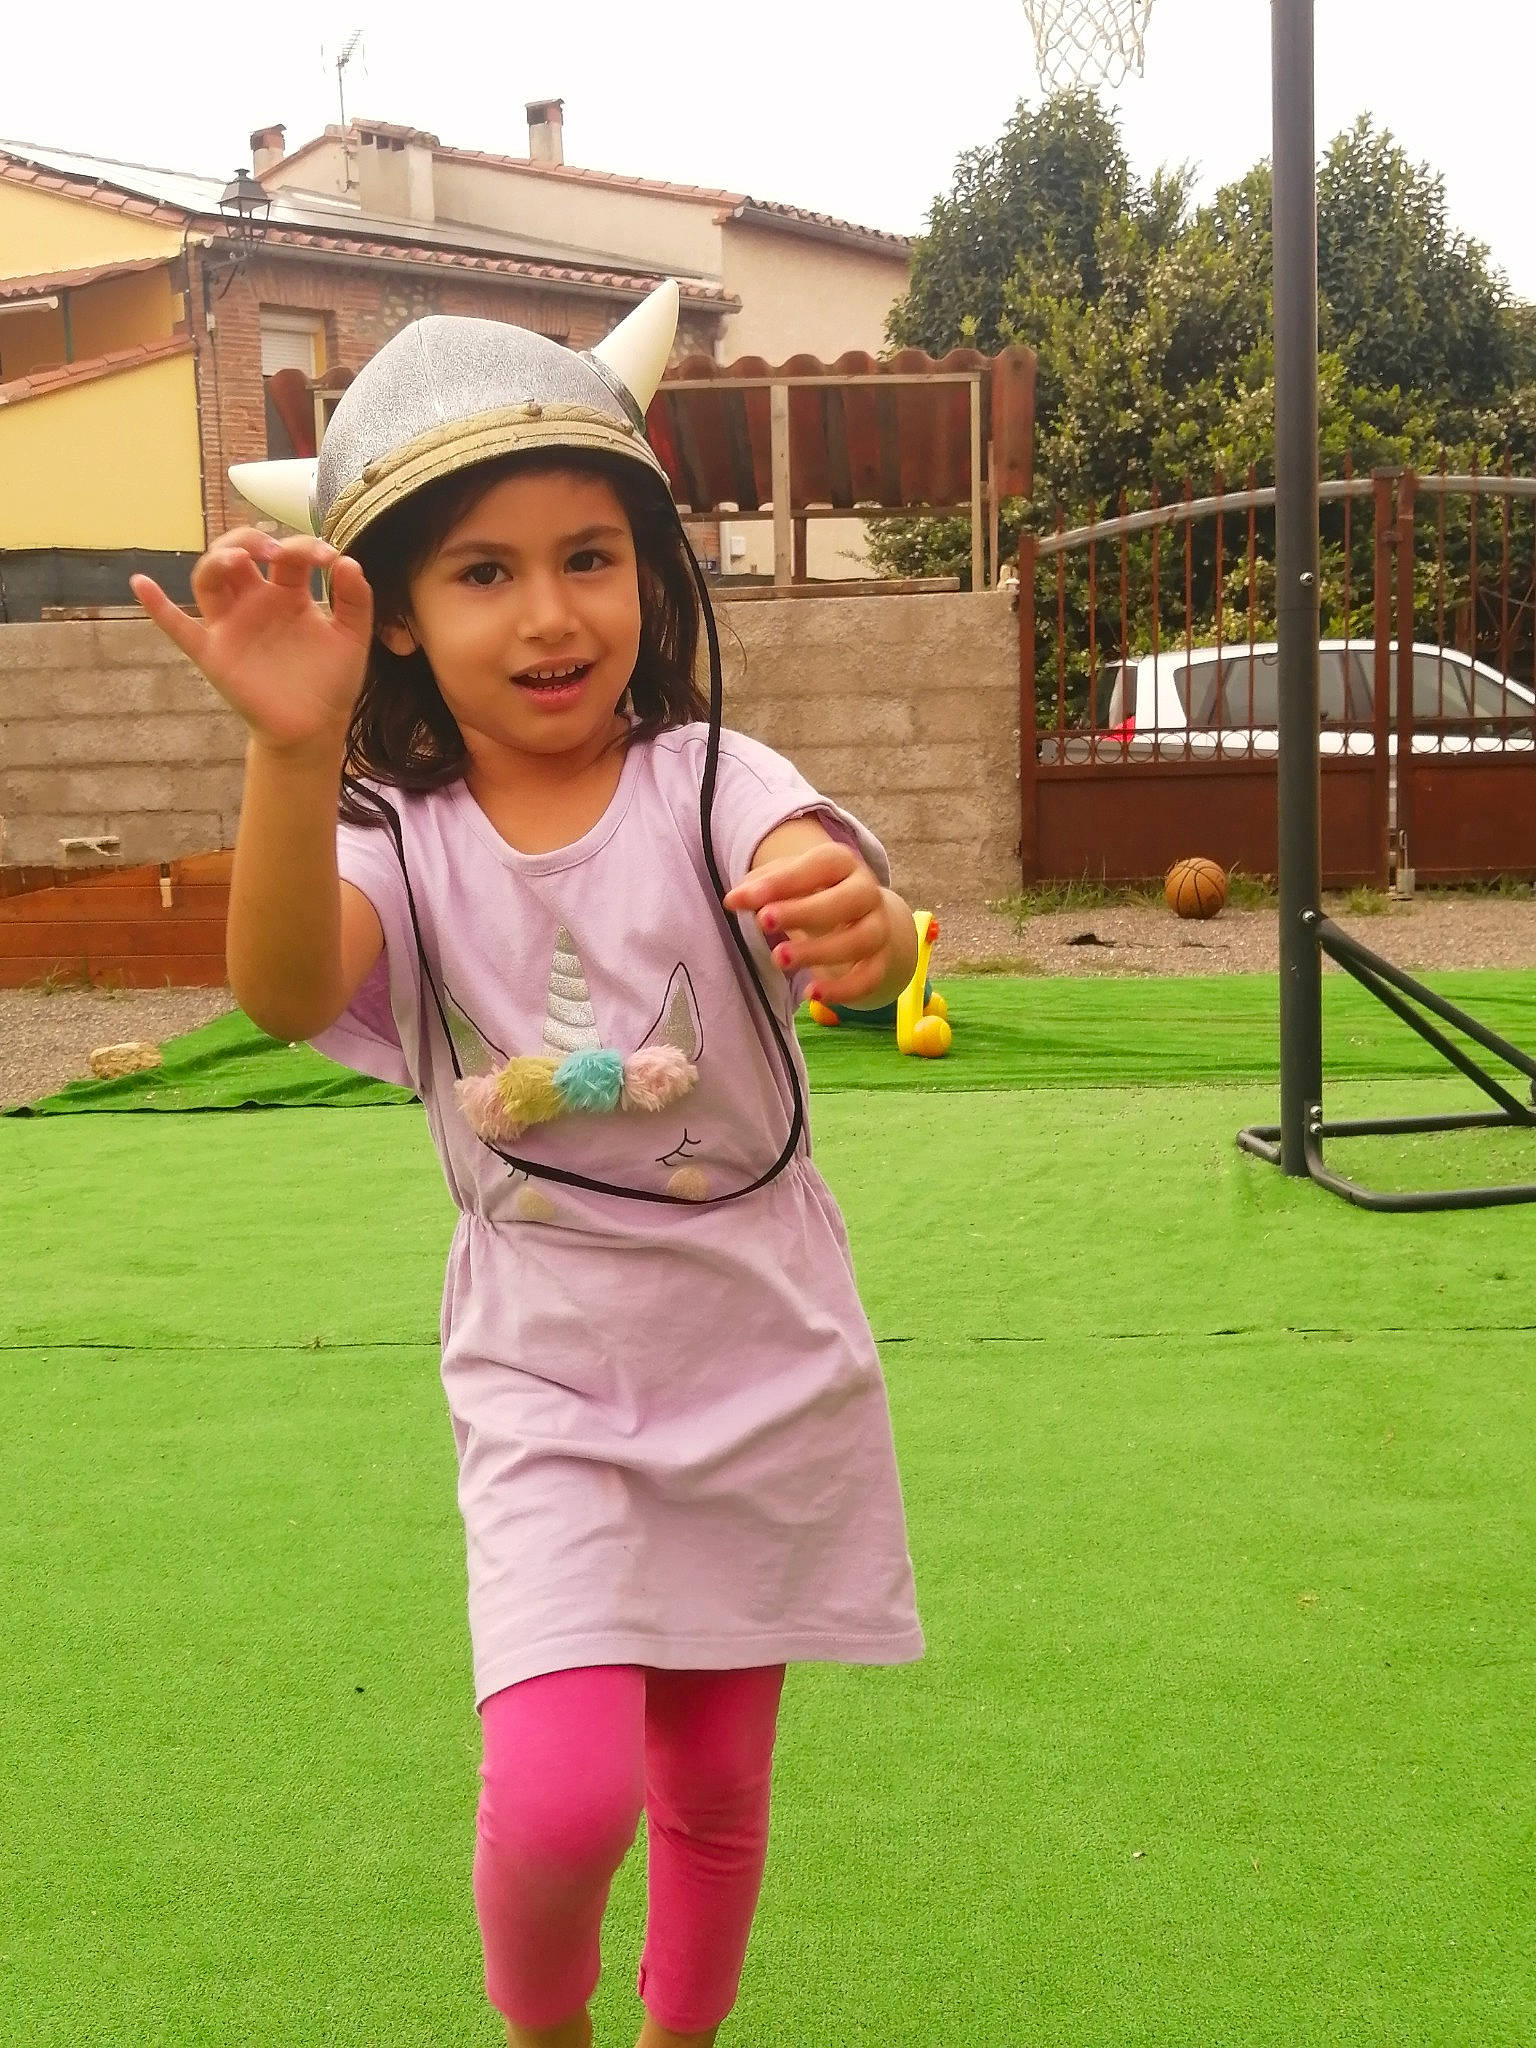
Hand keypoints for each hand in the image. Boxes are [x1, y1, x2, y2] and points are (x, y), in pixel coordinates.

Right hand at [130, 530, 373, 758]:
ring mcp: (231, 625)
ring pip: (208, 579)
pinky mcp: (213, 653)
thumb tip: (348, 561)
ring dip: (217, 561)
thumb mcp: (352, 638)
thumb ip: (356, 600)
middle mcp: (254, 602)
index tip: (328, 558)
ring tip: (236, 559)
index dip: (304, 547)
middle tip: (275, 550)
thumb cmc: (330, 681)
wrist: (314, 729)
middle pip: (237, 553)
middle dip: (251, 541)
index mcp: (287, 593)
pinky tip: (142, 583)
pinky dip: (157, 607)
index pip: (287, 556)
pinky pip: (177, 628)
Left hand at [723, 839, 902, 1006]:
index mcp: (843, 863)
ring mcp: (878, 927)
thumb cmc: (814, 892)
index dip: (782, 882)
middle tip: (763, 922)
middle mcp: (867, 892)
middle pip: (846, 900)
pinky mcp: (880, 961)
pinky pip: (870, 978)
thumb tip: (733, 901)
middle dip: (804, 912)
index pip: (819, 865)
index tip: (744, 899)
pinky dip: (844, 990)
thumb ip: (760, 888)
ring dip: (820, 952)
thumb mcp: (788, 881)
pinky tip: (812, 994)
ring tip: (779, 959)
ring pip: (860, 940)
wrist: (859, 915)